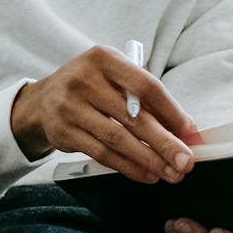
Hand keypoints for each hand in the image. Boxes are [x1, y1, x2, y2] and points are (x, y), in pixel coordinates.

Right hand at [11, 46, 202, 183]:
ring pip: (117, 139)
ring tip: (170, 173)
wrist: (42, 101)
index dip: (171, 111)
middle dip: (164, 142)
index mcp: (103, 58)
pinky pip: (102, 154)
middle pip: (133, 116)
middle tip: (186, 161)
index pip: (145, 86)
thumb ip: (145, 98)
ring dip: (148, 160)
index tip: (189, 132)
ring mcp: (69, 106)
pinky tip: (146, 174)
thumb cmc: (90, 87)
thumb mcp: (113, 78)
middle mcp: (83, 79)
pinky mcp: (63, 132)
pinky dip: (128, 167)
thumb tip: (184, 129)